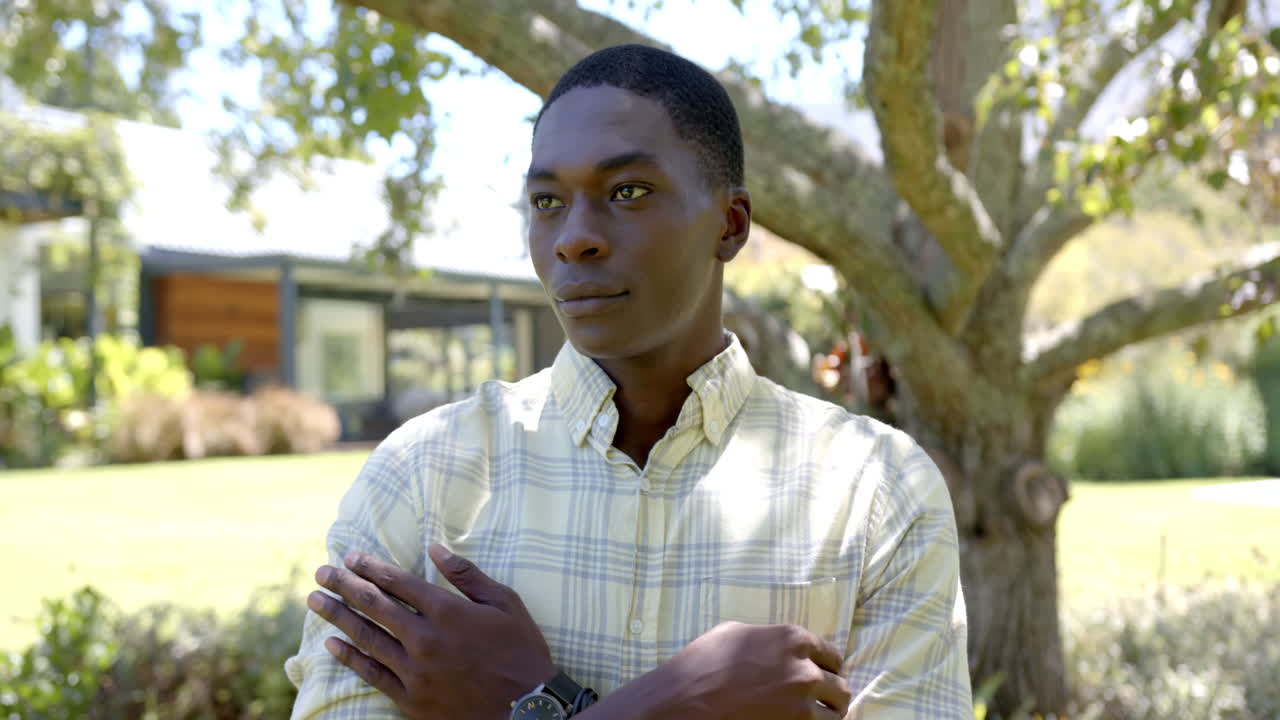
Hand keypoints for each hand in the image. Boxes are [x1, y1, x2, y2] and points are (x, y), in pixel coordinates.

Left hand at [308, 544, 555, 719]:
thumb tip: (436, 548)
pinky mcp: (412, 698)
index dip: (371, 567)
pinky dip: (350, 658)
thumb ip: (467, 574)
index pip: (398, 582)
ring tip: (315, 601)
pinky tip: (332, 644)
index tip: (351, 556)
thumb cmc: (521, 649)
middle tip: (322, 572)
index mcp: (447, 611)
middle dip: (344, 585)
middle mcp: (425, 638)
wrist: (527, 707)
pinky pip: (373, 674)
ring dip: (338, 616)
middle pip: (374, 605)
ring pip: (367, 637)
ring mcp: (415, 671)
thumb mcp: (505, 602)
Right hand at [637, 622, 850, 719]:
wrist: (682, 702)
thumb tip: (780, 646)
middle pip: (840, 685)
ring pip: (837, 712)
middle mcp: (804, 670)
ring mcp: (801, 705)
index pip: (832, 655)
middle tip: (823, 700)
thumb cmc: (701, 665)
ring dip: (828, 714)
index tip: (826, 675)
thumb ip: (768, 638)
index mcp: (792, 639)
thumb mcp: (735, 633)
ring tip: (814, 717)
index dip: (828, 666)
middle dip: (831, 693)